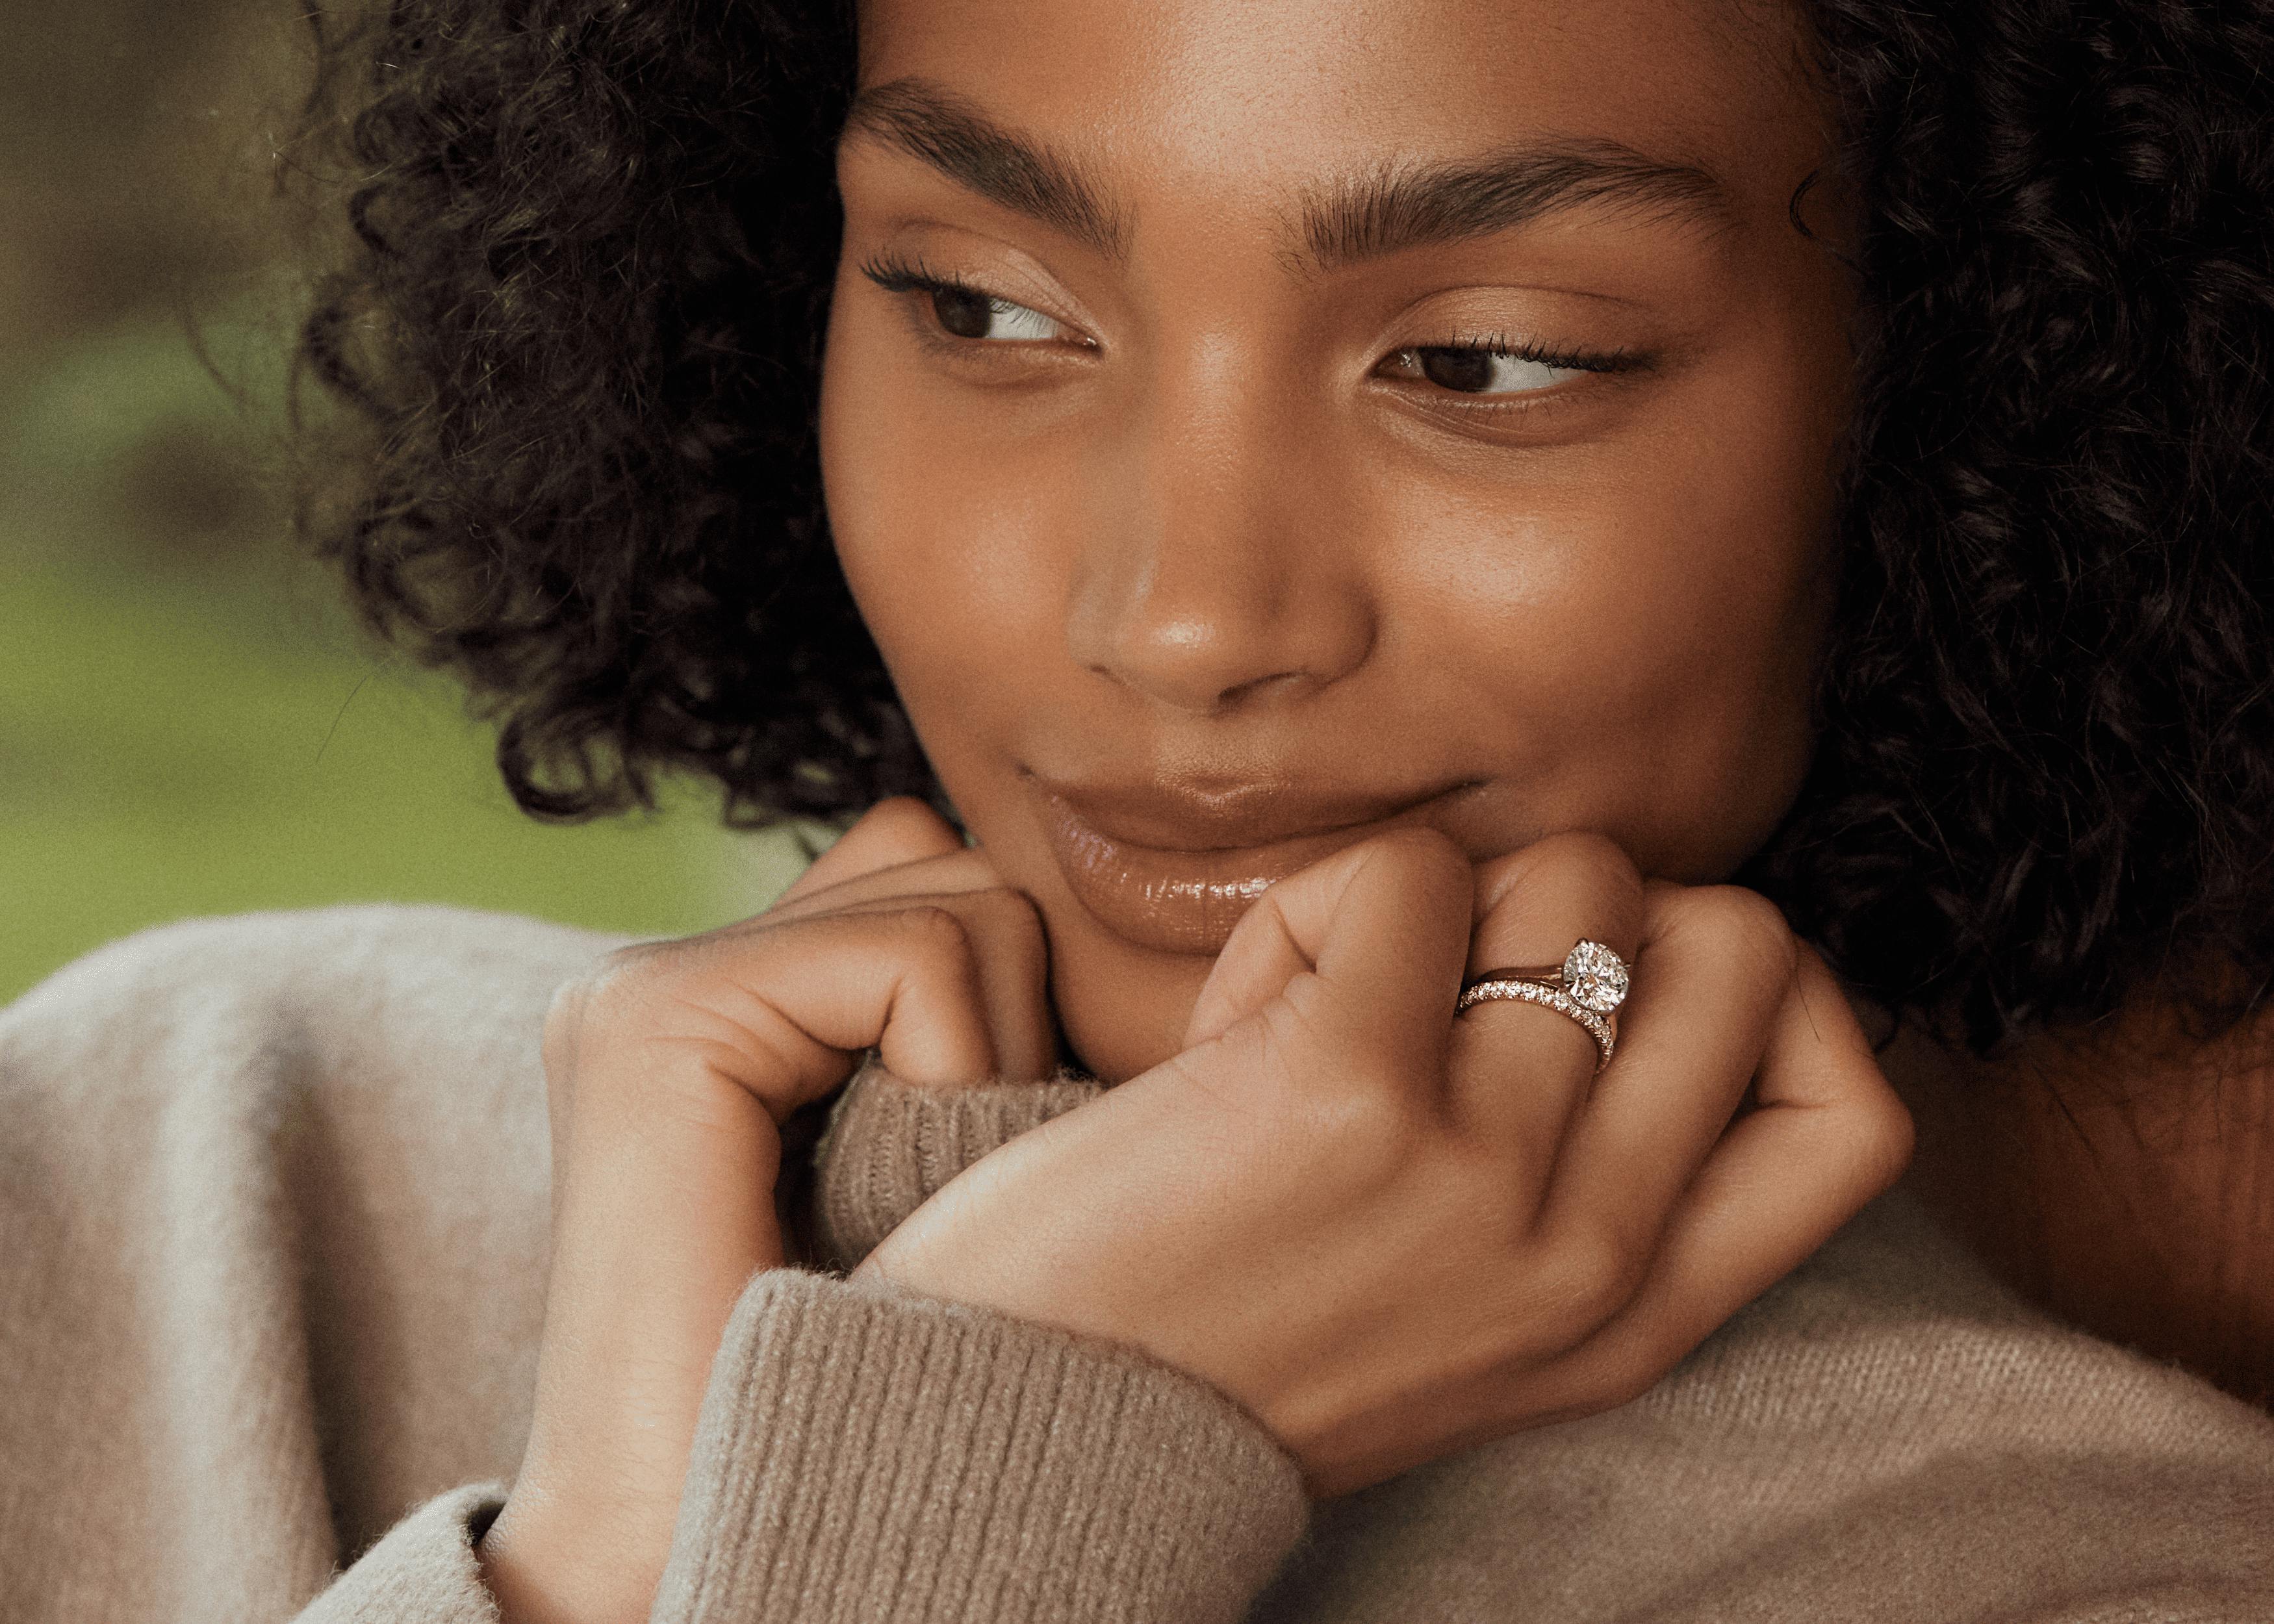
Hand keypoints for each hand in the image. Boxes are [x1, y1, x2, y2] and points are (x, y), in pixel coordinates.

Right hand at [476, 799, 1054, 1623]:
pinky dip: (962, 1071)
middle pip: (965, 871)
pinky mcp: (656, 1020)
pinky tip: (894, 1193)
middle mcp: (676, 973)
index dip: (1018, 1006)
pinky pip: (923, 957)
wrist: (729, 1545)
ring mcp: (648, 986)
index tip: (987, 1158)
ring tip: (920, 1197)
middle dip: (1020, 1019)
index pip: (944, 876)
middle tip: (957, 1187)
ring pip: (967, 900)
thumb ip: (971, 1028)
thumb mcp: (953, 1172)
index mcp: (736, 1003)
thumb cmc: (888, 1381)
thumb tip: (1123, 934)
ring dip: (1001, 1053)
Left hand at [856, 828, 1912, 1495]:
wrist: (1033, 1423)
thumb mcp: (1465, 1308)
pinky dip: (1327, 899)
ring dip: (1454, 893)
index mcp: (1630, 1313)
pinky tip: (1256, 1003)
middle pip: (1747, 947)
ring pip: (1578, 876)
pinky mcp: (1350, 1093)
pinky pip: (1409, 874)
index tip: (1646, 989)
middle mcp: (1585, 1253)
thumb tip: (1621, 931)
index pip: (1859, 1120)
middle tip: (1476, 972)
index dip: (1784, 1007)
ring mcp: (1483, 1173)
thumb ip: (1577, 1175)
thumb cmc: (1226, 1327)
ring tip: (1346, 996)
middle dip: (1615, 907)